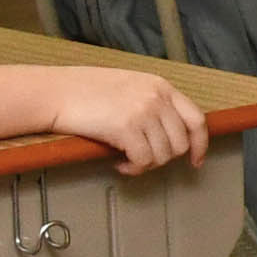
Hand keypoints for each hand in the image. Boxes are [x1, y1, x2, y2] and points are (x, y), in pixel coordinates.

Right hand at [47, 70, 207, 173]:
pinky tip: (119, 164)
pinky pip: (143, 161)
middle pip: (181, 143)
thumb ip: (152, 102)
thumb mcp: (129, 86)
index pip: (196, 119)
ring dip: (146, 165)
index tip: (196, 160)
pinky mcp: (127, 128)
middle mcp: (157, 98)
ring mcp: (144, 112)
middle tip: (143, 160)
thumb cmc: (85, 92)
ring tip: (127, 161)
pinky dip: (133, 169)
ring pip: (163, 155)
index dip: (200, 144)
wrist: (56, 92)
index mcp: (161, 86)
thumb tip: (167, 132)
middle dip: (164, 158)